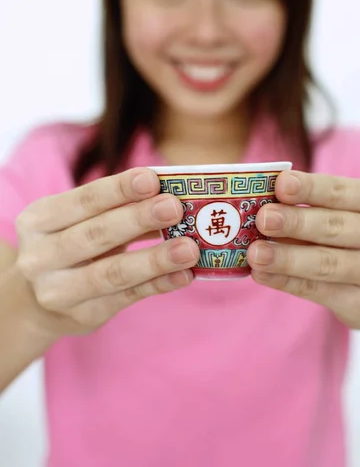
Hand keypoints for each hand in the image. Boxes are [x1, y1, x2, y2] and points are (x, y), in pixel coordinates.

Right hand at [14, 168, 198, 338]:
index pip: (83, 200)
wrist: (35, 302)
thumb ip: (116, 208)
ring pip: (113, 272)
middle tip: (174, 207)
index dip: (118, 189)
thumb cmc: (70, 246)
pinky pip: (127, 297)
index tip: (152, 179)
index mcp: (38, 221)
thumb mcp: (77, 222)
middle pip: (96, 234)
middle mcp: (40, 257)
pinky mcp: (84, 315)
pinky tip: (183, 275)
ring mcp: (59, 292)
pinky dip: (158, 284)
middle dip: (138, 219)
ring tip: (189, 248)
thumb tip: (170, 195)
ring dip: (155, 259)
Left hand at [247, 171, 359, 331]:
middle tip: (263, 218)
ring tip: (255, 253)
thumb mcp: (359, 212)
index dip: (312, 188)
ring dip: (286, 258)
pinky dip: (287, 281)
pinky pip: (318, 291)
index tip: (282, 184)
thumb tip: (264, 204)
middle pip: (336, 227)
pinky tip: (262, 274)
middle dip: (296, 222)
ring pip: (326, 263)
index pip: (344, 192)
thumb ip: (319, 207)